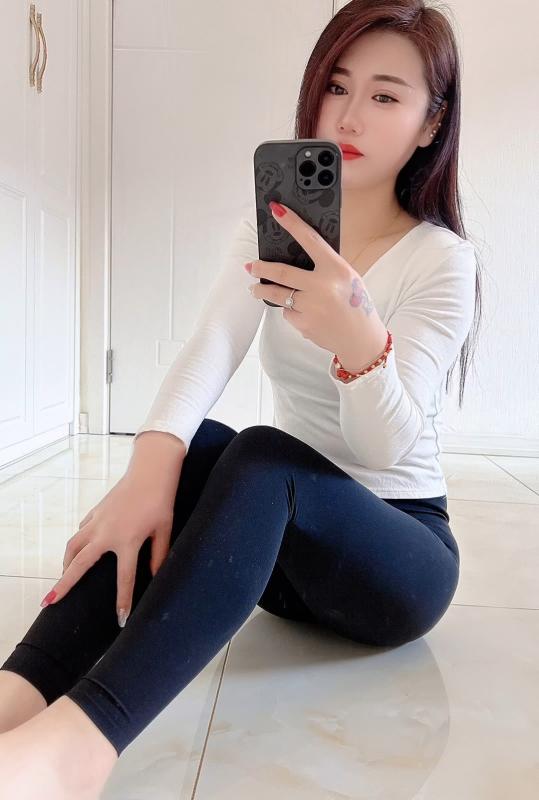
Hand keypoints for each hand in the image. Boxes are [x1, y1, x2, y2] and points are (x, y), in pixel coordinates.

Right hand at [40, 471, 181, 626]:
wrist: (150, 472)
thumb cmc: (160, 501)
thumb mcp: (164, 530)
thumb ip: (158, 556)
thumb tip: (155, 577)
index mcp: (127, 541)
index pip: (124, 579)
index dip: (123, 601)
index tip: (121, 620)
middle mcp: (106, 533)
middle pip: (79, 565)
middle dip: (63, 585)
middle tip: (49, 603)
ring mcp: (98, 521)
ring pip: (73, 546)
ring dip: (66, 563)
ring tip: (62, 578)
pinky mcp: (96, 511)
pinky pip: (81, 531)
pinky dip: (77, 543)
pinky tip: (79, 550)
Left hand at [246, 201, 376, 355]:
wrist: (361, 340)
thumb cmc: (356, 304)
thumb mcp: (347, 278)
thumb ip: (325, 267)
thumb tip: (296, 255)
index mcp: (336, 269)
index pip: (309, 239)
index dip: (291, 223)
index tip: (276, 210)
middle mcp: (323, 286)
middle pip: (281, 272)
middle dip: (261, 268)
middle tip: (250, 266)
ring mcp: (312, 307)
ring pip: (278, 294)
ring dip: (262, 290)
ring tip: (255, 289)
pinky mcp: (304, 324)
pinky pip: (289, 312)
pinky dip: (291, 310)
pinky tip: (303, 313)